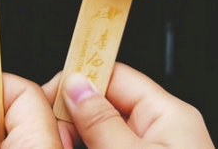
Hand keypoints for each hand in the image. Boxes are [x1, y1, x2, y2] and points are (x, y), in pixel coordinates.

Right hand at [44, 62, 214, 147]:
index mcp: (168, 115)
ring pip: (102, 130)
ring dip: (76, 136)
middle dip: (73, 114)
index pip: (115, 75)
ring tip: (57, 144)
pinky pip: (107, 148)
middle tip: (49, 131)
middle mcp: (161, 130)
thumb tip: (75, 85)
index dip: (80, 79)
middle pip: (106, 103)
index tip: (49, 95)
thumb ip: (102, 122)